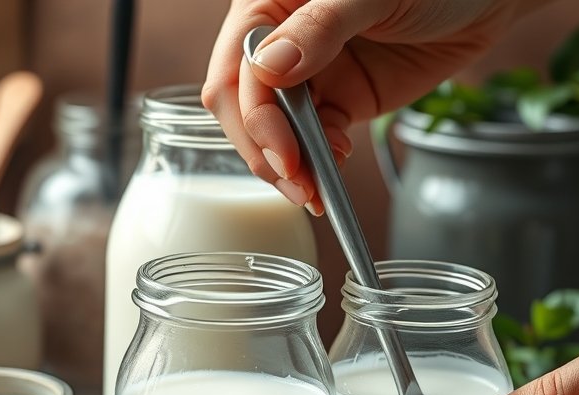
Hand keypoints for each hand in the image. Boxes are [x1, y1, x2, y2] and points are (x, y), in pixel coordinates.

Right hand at [201, 0, 538, 212]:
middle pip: (246, 107)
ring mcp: (309, 74)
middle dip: (266, 150)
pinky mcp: (339, 100)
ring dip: (291, 166)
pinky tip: (335, 168)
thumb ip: (319, 27)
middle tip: (297, 183)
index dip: (253, 114)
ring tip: (315, 191)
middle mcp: (281, 39)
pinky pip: (315, 139)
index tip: (284, 151)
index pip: (239, 66)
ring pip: (277, 131)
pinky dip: (320, 162)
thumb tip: (268, 67)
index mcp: (270, 1)